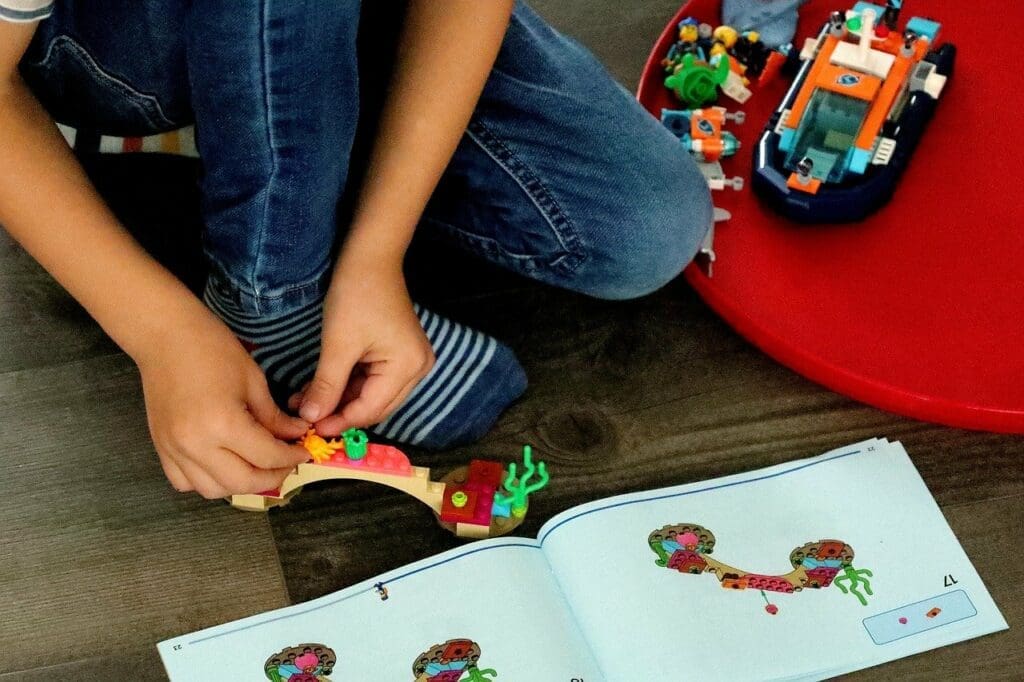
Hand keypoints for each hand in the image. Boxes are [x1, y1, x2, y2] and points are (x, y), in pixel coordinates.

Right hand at [136, 308, 309, 497]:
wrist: (164, 336)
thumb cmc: (211, 349)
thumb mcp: (253, 381)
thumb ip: (275, 417)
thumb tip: (297, 436)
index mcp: (222, 424)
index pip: (266, 456)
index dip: (291, 457)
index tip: (304, 451)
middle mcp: (195, 445)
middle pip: (242, 482)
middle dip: (272, 476)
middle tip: (287, 463)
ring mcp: (174, 450)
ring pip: (213, 490)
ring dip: (240, 485)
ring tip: (259, 466)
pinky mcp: (160, 448)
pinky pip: (185, 483)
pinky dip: (208, 481)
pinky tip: (224, 465)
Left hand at [290, 260, 433, 434]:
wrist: (370, 259)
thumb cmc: (356, 296)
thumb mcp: (338, 344)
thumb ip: (326, 386)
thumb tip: (309, 419)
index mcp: (408, 367)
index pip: (371, 409)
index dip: (340, 421)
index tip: (310, 429)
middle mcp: (417, 369)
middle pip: (375, 406)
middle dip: (339, 412)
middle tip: (306, 417)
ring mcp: (410, 362)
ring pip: (371, 395)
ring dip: (340, 399)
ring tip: (306, 401)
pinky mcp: (399, 354)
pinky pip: (372, 380)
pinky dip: (347, 385)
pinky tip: (321, 387)